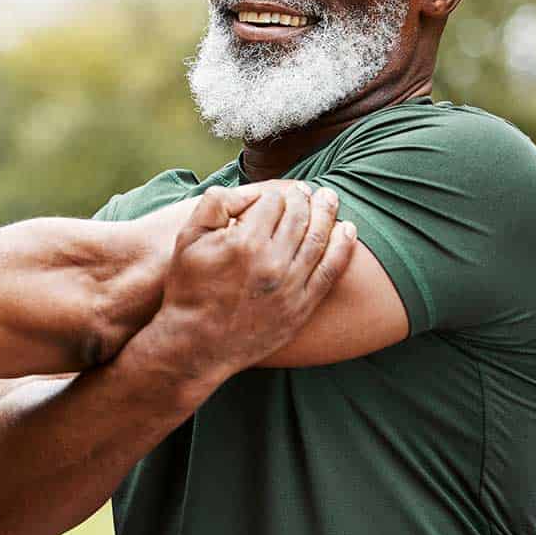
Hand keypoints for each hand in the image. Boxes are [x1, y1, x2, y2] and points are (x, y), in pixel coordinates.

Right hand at [142, 181, 355, 391]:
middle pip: (299, 216)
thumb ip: (214, 205)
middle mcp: (271, 262)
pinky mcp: (300, 307)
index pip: (273, 201)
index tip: (276, 193)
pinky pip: (330, 271)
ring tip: (329, 199)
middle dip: (304, 198)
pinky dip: (343, 246)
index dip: (275, 193)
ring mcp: (290, 286)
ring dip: (327, 213)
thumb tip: (249, 192)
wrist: (196, 344)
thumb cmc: (189, 289)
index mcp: (244, 242)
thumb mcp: (187, 239)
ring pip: (318, 238)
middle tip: (307, 190)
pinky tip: (348, 230)